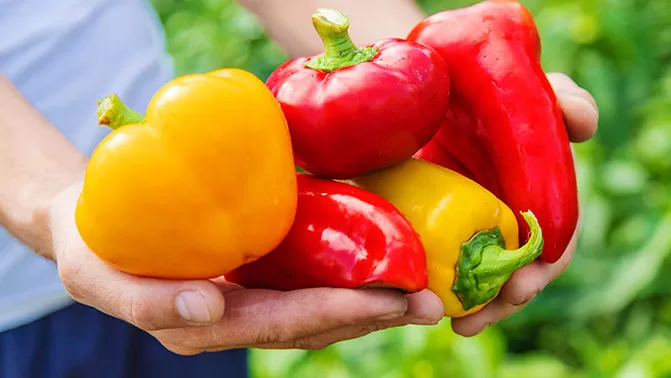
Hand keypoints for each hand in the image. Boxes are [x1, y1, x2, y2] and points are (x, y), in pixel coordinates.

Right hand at [48, 183, 443, 354]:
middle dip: (373, 314)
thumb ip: (148, 299)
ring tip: (424, 290)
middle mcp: (237, 319)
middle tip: (429, 302)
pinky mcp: (260, 269)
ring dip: (374, 300)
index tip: (387, 300)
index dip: (337, 313)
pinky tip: (386, 259)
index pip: (283, 325)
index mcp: (205, 329)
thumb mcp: (98, 275)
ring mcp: (252, 296)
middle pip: (315, 323)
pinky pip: (311, 275)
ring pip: (322, 305)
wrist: (91, 222)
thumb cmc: (92, 248)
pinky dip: (351, 272)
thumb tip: (209, 307)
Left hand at [450, 72, 598, 336]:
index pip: (556, 238)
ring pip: (484, 281)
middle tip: (491, 308)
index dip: (548, 259)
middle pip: (522, 271)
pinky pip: (444, 271)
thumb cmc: (482, 87)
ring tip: (464, 322)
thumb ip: (559, 100)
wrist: (424, 89)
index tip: (531, 274)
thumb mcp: (521, 89)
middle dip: (512, 295)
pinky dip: (442, 295)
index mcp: (538, 194)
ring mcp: (472, 229)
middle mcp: (510, 219)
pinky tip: (434, 309)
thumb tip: (585, 124)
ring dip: (482, 307)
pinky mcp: (436, 233)